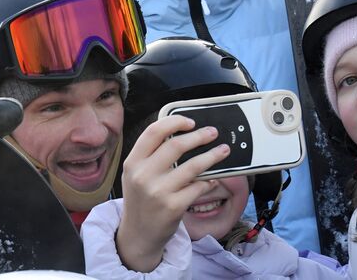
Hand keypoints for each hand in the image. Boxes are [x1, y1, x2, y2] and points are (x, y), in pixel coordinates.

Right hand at [117, 115, 229, 271]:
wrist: (138, 235)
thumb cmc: (141, 200)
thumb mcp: (135, 174)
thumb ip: (151, 155)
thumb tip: (181, 134)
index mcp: (133, 162)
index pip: (154, 132)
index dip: (174, 122)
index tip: (190, 122)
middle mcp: (143, 175)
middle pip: (176, 145)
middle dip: (200, 136)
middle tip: (212, 133)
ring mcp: (158, 191)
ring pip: (193, 165)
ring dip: (212, 156)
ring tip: (223, 151)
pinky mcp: (173, 206)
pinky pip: (199, 187)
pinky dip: (209, 181)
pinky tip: (212, 179)